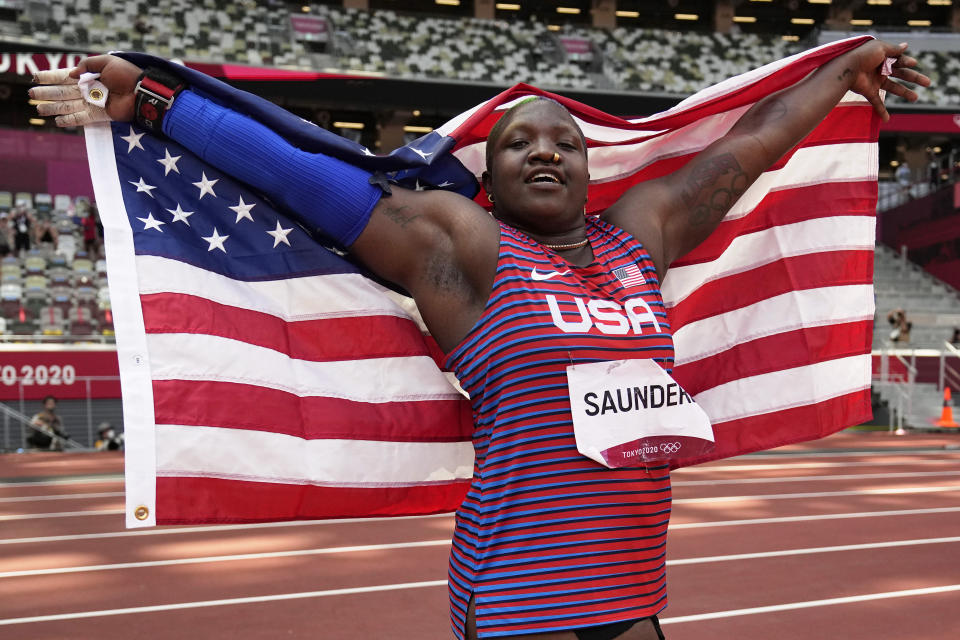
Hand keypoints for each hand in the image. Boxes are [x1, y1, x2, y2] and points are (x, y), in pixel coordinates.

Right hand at [28, 55, 142, 126]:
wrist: (141, 92)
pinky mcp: (99, 115)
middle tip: (31, 94)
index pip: (65, 76)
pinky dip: (69, 120)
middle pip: (62, 92)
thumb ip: (87, 65)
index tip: (36, 78)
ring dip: (52, 107)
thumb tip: (71, 74)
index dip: (50, 77)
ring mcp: (92, 103)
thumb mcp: (106, 62)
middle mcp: (88, 90)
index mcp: (89, 75)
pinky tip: (57, 121)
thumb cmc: (126, 75)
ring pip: (68, 105)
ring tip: (38, 109)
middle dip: (46, 93)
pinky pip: (81, 118)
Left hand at [847, 40, 929, 121]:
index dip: (907, 62)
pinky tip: (887, 120)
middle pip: (901, 74)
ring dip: (904, 92)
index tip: (914, 63)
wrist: (847, 68)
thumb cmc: (863, 55)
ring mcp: (875, 81)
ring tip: (915, 98)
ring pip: (893, 88)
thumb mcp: (880, 48)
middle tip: (928, 83)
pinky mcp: (868, 92)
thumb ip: (894, 49)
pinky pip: (877, 103)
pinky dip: (881, 111)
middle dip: (914, 78)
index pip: (899, 60)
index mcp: (883, 58)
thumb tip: (906, 46)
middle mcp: (880, 70)